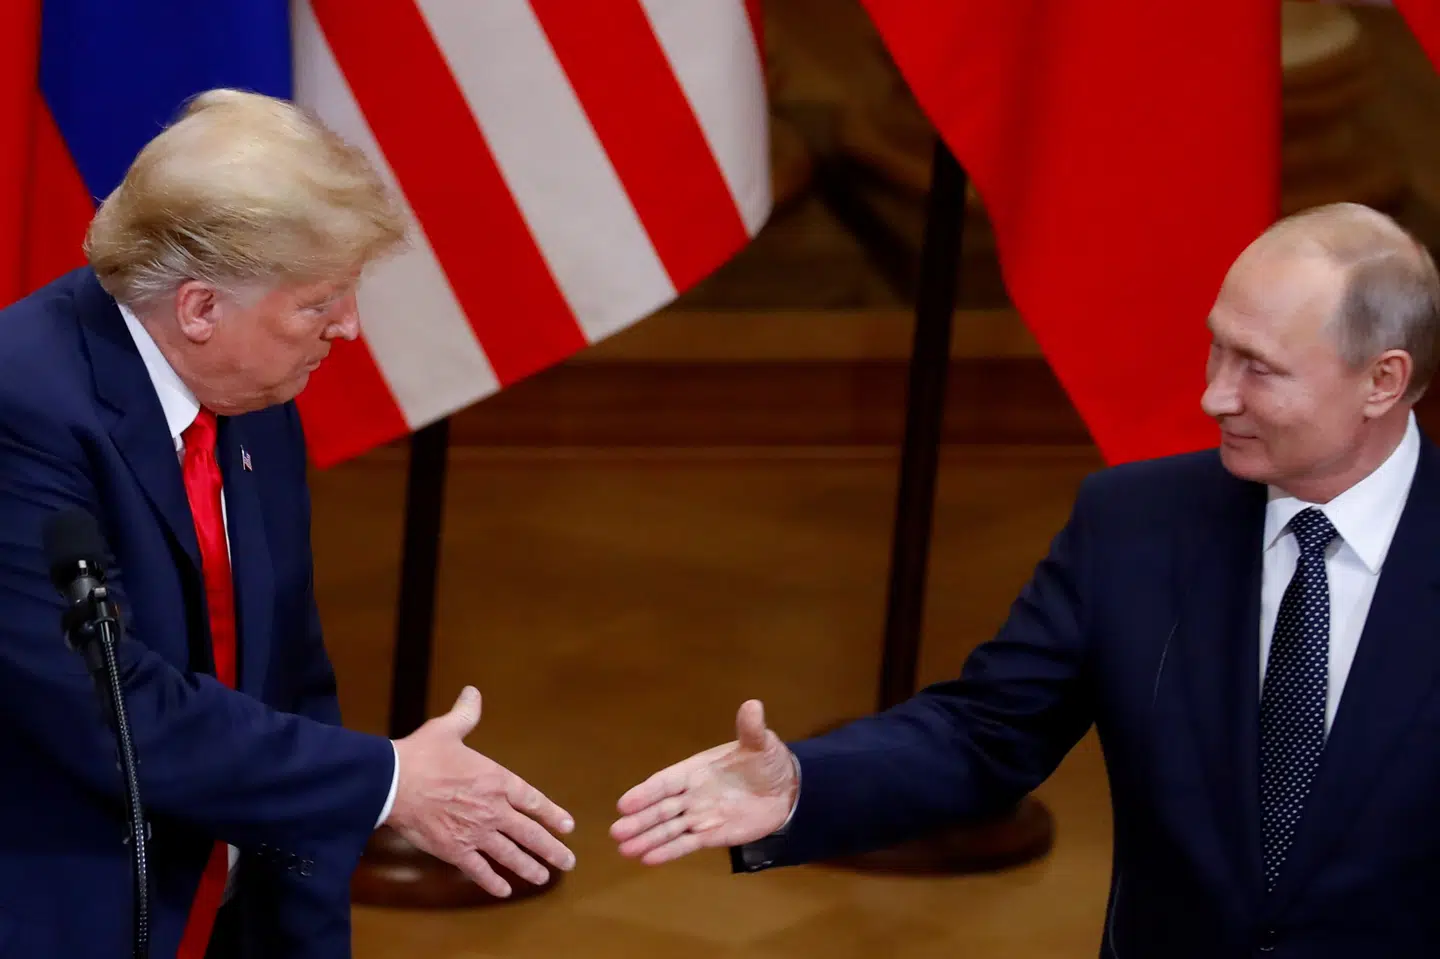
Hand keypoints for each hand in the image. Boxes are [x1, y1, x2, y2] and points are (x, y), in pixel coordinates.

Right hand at [387, 686, 575, 896]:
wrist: (393, 783)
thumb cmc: (421, 754)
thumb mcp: (447, 729)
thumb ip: (466, 714)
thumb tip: (472, 692)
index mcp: (496, 780)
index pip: (533, 800)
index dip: (552, 813)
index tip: (568, 826)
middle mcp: (493, 809)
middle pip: (530, 833)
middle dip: (552, 849)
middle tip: (569, 861)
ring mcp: (475, 832)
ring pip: (510, 855)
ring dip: (529, 867)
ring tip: (544, 877)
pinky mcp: (454, 850)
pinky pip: (479, 869)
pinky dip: (492, 881)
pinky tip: (505, 890)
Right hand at [610, 699, 796, 864]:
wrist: (787, 790)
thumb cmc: (768, 763)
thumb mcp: (761, 744)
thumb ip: (751, 730)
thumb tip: (753, 705)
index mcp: (696, 770)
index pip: (666, 782)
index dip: (645, 793)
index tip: (624, 804)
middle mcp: (692, 794)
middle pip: (661, 809)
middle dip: (640, 820)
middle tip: (616, 832)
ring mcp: (700, 816)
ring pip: (669, 829)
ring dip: (647, 839)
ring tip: (624, 850)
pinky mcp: (712, 835)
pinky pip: (687, 844)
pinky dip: (668, 852)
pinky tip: (648, 859)